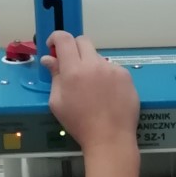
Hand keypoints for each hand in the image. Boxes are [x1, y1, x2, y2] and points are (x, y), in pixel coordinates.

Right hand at [43, 32, 139, 154]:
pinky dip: (106, 75)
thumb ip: (54, 76)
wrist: (110, 138)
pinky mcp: (126, 76)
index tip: (53, 46)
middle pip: (83, 41)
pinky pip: (112, 68)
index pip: (64, 39)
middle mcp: (94, 64)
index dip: (56, 38)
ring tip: (92, 87)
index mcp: (74, 70)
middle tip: (71, 65)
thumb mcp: (57, 102)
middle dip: (74, 48)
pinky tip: (106, 93)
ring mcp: (112, 69)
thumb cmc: (79, 123)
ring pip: (98, 57)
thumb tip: (49, 59)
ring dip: (91, 64)